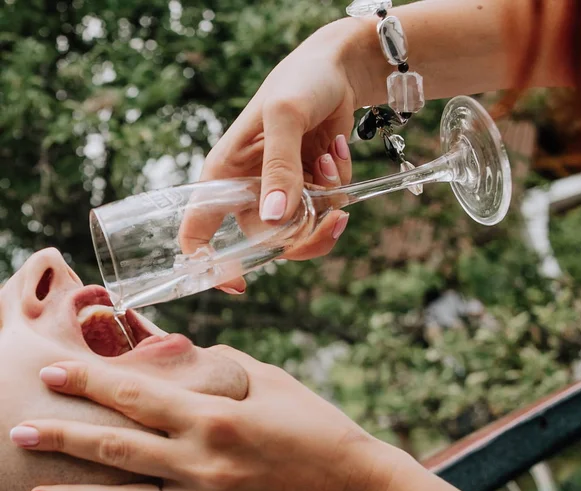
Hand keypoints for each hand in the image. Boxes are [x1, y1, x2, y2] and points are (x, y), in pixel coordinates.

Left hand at [13, 347, 390, 490]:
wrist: (353, 489)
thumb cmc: (315, 424)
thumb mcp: (271, 381)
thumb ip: (220, 366)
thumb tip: (181, 358)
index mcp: (215, 417)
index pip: (137, 396)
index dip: (90, 382)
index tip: (52, 374)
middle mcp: (203, 463)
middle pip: (117, 448)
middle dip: (64, 437)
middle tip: (19, 429)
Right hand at [185, 20, 363, 292]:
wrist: (336, 71)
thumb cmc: (298, 82)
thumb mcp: (283, 116)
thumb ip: (279, 168)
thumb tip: (276, 220)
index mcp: (224, 176)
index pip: (197, 229)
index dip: (209, 263)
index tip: (237, 284)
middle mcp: (249, 191)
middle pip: (268, 243)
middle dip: (306, 234)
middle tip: (332, 216)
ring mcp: (280, 193)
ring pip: (303, 231)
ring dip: (327, 199)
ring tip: (327, 159)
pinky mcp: (308, 190)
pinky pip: (327, 209)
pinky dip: (339, 185)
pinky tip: (334, 151)